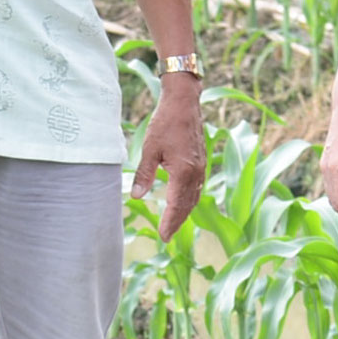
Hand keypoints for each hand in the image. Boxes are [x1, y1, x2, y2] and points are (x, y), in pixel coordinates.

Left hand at [134, 77, 205, 240]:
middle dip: (177, 222)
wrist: (184, 102)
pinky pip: (197, 187)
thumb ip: (144, 175)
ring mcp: (201, 167)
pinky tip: (183, 201)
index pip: (177, 206)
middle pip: (188, 205)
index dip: (169, 223)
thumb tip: (136, 196)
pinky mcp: (201, 161)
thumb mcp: (149, 149)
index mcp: (183, 172)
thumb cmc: (165, 123)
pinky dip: (190, 198)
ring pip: (195, 197)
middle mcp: (196, 173)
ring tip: (173, 223)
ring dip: (185, 212)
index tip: (162, 236)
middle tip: (166, 236)